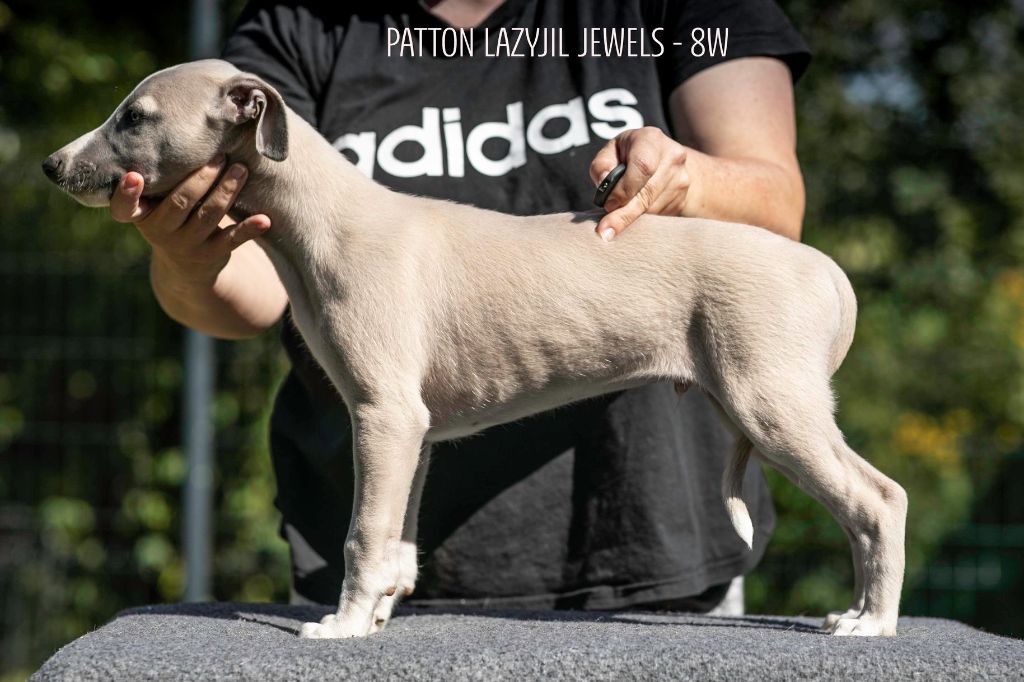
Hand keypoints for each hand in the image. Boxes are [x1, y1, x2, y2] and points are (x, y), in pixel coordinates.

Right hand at [109, 157, 270, 284]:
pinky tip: (265, 219)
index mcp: (141, 216)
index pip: (124, 208)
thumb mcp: (156, 202)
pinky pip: (233, 240)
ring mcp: (188, 245)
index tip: (134, 175)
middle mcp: (160, 232)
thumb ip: (160, 177)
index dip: (126, 193)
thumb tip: (174, 123)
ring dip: (227, 190)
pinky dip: (250, 229)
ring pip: (209, 215)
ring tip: (241, 169)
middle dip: (202, 177)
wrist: (185, 266)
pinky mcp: (214, 254)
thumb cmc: (171, 216)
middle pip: (180, 202)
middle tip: (220, 156)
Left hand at [589, 126, 691, 239]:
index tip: (608, 205)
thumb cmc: (629, 155)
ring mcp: (681, 178)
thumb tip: (604, 187)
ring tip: (616, 216)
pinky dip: (642, 219)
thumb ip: (601, 166)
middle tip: (605, 231)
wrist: (665, 159)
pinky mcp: (682, 198)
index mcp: (651, 139)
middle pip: (647, 193)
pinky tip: (633, 212)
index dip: (624, 190)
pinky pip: (659, 217)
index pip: (642, 167)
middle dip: (623, 215)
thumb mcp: (610, 151)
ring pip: (652, 209)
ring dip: (631, 218)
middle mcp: (672, 156)